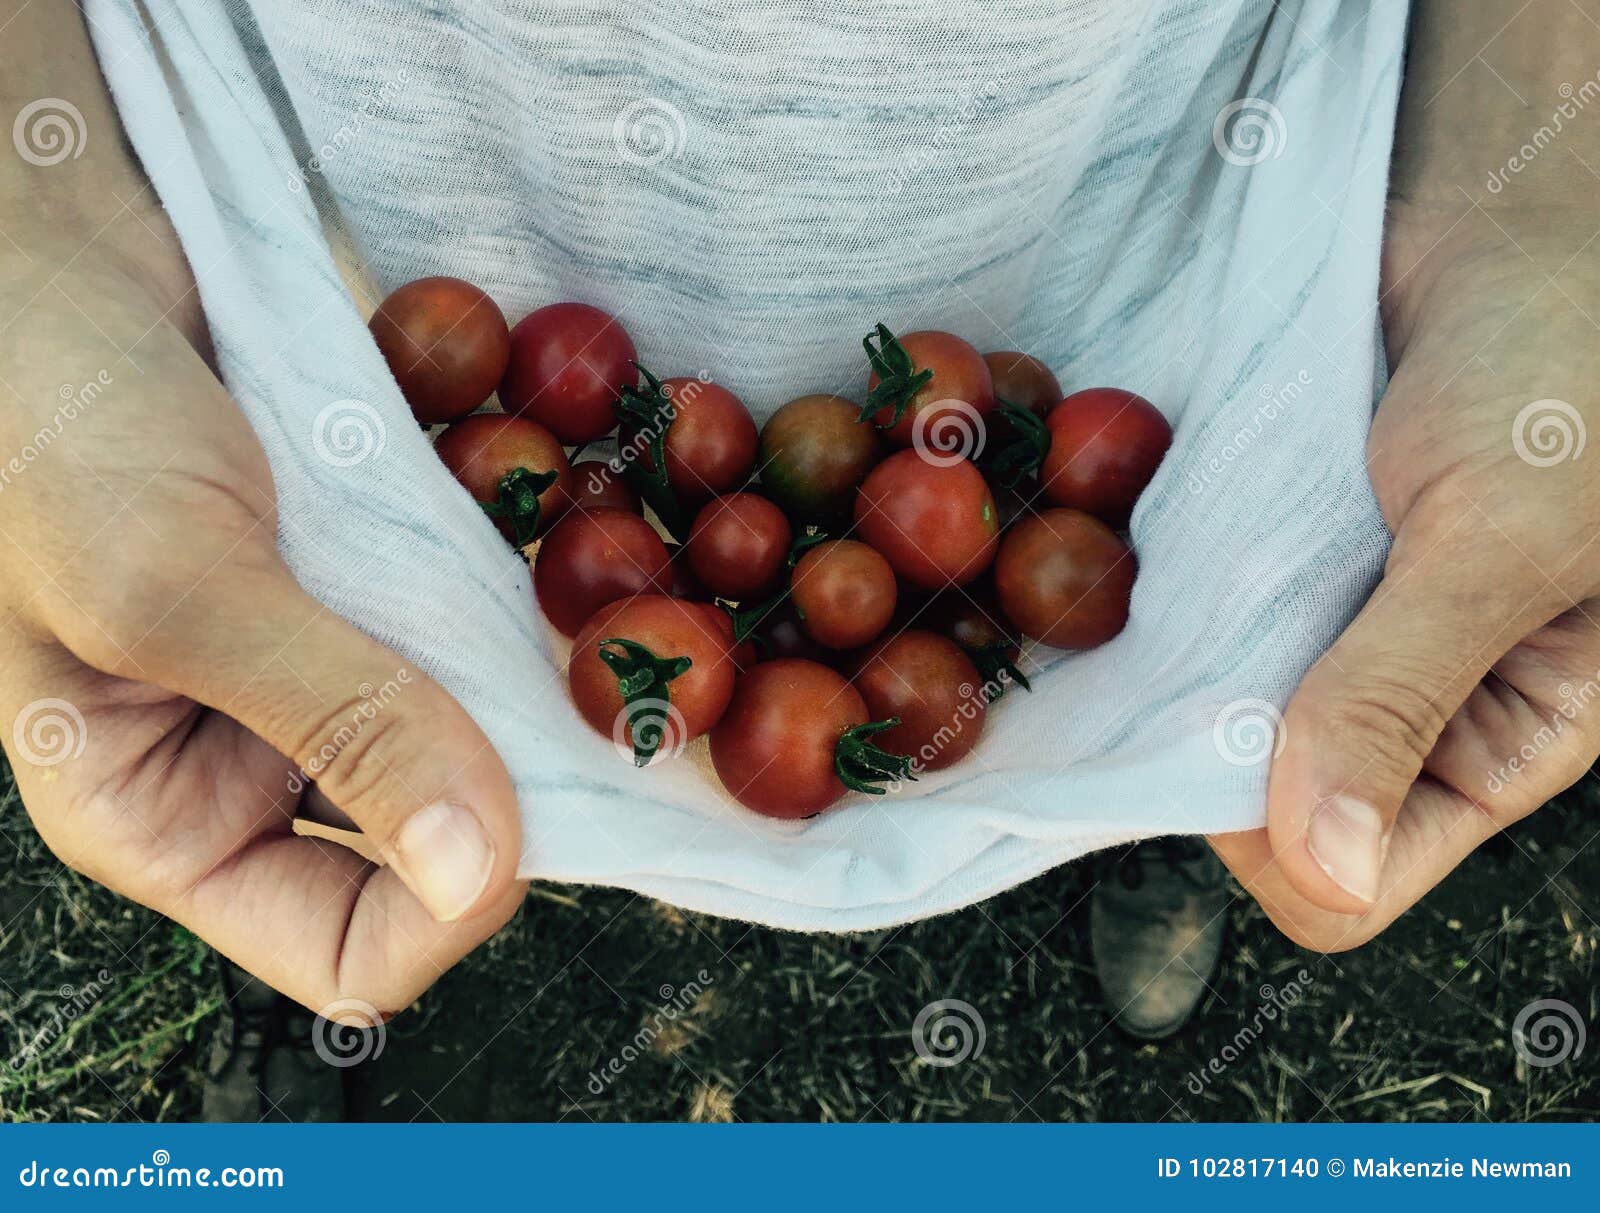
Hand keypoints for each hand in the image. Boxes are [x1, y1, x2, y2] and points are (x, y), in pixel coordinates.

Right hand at [0, 251, 526, 1015]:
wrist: (42, 245)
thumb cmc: (37, 419)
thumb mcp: (169, 587)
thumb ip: (333, 721)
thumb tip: (476, 873)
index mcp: (173, 815)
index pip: (349, 950)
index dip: (448, 904)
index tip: (518, 802)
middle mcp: (259, 758)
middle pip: (438, 834)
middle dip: (517, 772)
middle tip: (580, 683)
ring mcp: (327, 657)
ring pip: (477, 717)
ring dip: (532, 666)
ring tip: (569, 593)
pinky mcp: (370, 570)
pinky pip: (479, 608)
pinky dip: (520, 575)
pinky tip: (543, 519)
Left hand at [1210, 196, 1599, 948]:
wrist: (1505, 209)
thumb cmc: (1561, 363)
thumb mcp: (1505, 539)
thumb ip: (1403, 698)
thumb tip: (1329, 870)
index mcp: (1510, 737)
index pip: (1353, 879)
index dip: (1273, 836)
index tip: (1226, 727)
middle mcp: (1416, 704)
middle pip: (1265, 806)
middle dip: (1208, 744)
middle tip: (1187, 637)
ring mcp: (1337, 628)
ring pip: (1216, 713)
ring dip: (1179, 663)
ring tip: (1183, 574)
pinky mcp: (1281, 557)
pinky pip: (1195, 618)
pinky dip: (1168, 593)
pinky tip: (1158, 539)